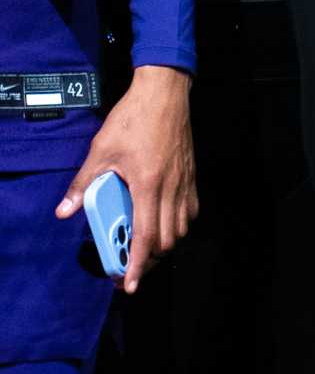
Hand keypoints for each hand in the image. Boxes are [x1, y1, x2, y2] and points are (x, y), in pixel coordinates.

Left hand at [56, 65, 195, 290]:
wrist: (164, 90)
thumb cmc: (133, 118)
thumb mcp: (101, 149)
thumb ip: (83, 183)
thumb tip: (64, 211)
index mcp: (148, 184)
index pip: (146, 236)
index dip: (137, 265)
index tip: (129, 283)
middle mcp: (170, 187)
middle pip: (167, 239)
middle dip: (149, 260)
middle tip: (131, 264)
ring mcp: (184, 180)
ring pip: (182, 227)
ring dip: (166, 243)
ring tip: (147, 245)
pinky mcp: (190, 172)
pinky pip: (191, 209)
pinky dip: (180, 223)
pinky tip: (166, 219)